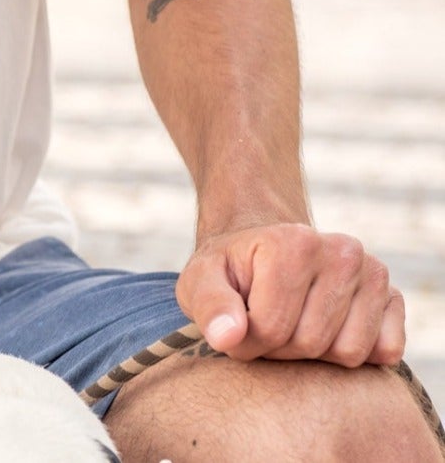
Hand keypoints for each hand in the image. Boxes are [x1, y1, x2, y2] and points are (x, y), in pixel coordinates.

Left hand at [177, 223, 404, 367]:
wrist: (265, 254)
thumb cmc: (232, 272)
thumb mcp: (201, 281)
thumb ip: (209, 305)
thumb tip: (227, 337)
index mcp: (293, 241)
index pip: (271, 328)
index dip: (248, 341)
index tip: (237, 323)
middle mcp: (342, 250)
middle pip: (311, 343)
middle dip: (281, 348)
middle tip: (267, 322)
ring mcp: (373, 272)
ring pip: (348, 354)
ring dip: (316, 354)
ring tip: (294, 322)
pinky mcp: (394, 298)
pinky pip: (383, 354)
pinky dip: (355, 354)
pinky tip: (328, 328)